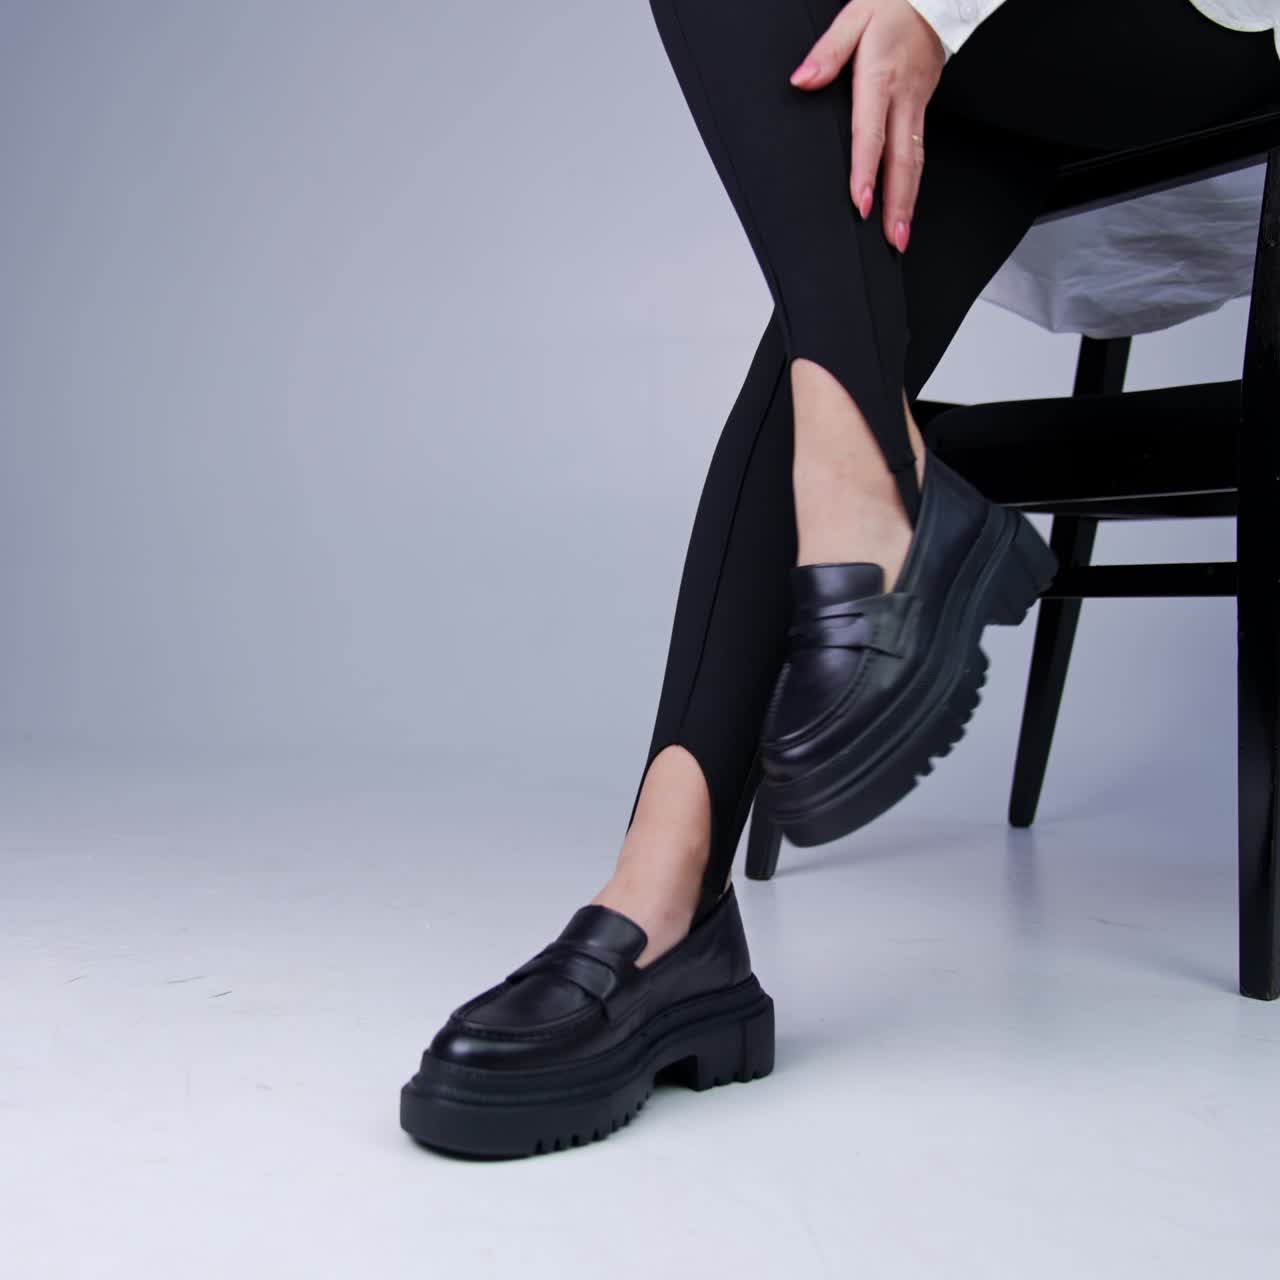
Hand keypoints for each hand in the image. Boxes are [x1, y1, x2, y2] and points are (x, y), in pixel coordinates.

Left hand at [790, 0, 945, 252]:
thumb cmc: (892, 6)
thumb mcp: (854, 16)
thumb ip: (827, 52)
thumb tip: (802, 80)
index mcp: (881, 78)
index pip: (871, 134)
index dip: (866, 171)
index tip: (862, 203)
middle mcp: (903, 97)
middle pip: (901, 160)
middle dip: (897, 203)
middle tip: (892, 239)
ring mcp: (917, 105)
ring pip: (915, 162)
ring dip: (908, 202)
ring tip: (899, 236)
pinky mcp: (922, 108)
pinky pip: (919, 151)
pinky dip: (912, 183)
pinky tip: (905, 205)